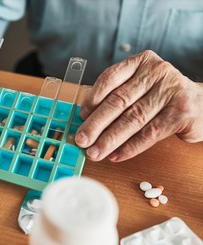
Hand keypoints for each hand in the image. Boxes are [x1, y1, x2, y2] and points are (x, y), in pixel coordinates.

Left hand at [75, 50, 202, 161]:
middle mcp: (156, 72)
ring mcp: (171, 91)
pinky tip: (115, 155)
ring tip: (94, 152)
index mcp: (141, 62)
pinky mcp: (182, 113)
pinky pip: (149, 133)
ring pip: (133, 119)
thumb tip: (86, 121)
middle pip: (119, 101)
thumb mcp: (140, 88)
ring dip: (110, 139)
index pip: (110, 78)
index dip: (92, 99)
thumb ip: (117, 97)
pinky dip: (130, 147)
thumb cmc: (161, 97)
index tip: (81, 117)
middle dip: (96, 124)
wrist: (202, 105)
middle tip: (81, 140)